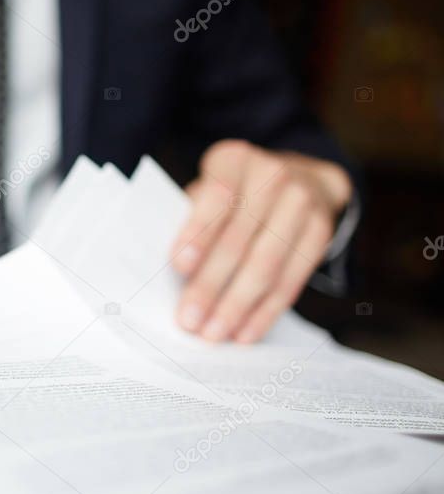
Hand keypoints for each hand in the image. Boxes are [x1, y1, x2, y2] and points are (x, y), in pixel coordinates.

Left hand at [170, 139, 351, 342]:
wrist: (300, 178)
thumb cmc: (233, 194)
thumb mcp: (208, 192)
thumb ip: (190, 222)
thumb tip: (172, 278)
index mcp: (233, 160)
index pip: (216, 197)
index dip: (198, 233)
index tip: (179, 269)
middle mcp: (272, 175)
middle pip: (239, 238)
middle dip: (212, 285)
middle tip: (190, 320)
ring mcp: (302, 201)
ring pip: (267, 263)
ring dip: (237, 305)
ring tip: (214, 334)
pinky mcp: (321, 230)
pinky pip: (292, 278)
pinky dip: (266, 310)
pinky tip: (246, 332)